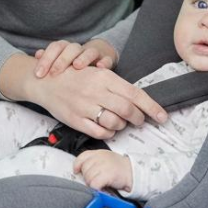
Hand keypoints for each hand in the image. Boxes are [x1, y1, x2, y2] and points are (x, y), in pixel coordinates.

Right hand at [28, 65, 167, 139]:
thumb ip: (116, 86)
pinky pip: (101, 132)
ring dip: (122, 126)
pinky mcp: (76, 120)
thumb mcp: (96, 74)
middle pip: (127, 110)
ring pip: (115, 123)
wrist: (45, 82)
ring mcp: (85, 106)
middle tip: (140, 120)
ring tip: (120, 122)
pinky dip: (109, 133)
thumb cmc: (74, 78)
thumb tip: (138, 100)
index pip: (134, 93)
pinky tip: (107, 128)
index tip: (162, 116)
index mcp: (104, 77)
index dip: (151, 107)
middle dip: (138, 118)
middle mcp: (95, 91)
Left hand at [34, 38, 117, 77]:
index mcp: (66, 48)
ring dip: (83, 58)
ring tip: (77, 66)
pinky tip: (100, 68)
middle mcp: (79, 49)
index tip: (38, 74)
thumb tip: (36, 55)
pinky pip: (107, 59)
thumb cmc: (73, 64)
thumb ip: (48, 60)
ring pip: (89, 51)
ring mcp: (94, 54)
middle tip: (54, 73)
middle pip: (70, 48)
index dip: (46, 59)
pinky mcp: (107, 59)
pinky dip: (104, 62)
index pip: (55, 48)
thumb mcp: (60, 63)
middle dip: (61, 60)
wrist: (98, 57)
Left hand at [74, 150, 132, 192]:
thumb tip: (80, 172)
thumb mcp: (105, 160)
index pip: (82, 157)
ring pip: (88, 178)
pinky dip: (96, 189)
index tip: (77, 171)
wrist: (134, 173)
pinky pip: (94, 184)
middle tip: (97, 180)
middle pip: (84, 170)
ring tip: (101, 184)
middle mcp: (100, 157)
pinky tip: (102, 188)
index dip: (77, 165)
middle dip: (88, 177)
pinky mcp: (107, 174)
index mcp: (99, 153)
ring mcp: (104, 165)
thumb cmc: (119, 169)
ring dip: (93, 184)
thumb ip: (94, 163)